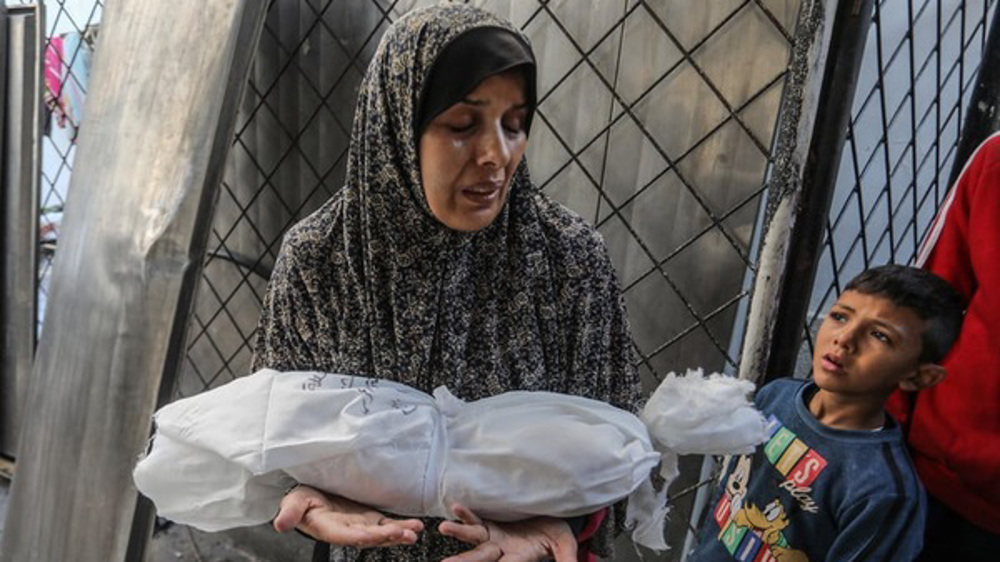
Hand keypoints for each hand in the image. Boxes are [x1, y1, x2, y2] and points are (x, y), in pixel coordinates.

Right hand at [273, 485, 423, 546]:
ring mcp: (361, 525)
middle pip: (369, 537)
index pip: (345, 535)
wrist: (312, 495)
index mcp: (329, 528)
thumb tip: (280, 524)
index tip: (372, 535)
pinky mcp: (371, 517)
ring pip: (382, 533)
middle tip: (403, 533)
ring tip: (415, 531)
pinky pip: (388, 524)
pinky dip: (402, 525)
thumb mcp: (293, 502)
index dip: (358, 536)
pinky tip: (416, 526)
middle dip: (386, 536)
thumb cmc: (302, 499)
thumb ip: (291, 513)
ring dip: (399, 533)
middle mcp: (348, 530)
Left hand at [438, 503, 576, 561]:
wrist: (549, 517)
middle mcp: (502, 550)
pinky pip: (476, 518)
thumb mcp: (565, 544)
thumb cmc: (557, 532)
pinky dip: (466, 514)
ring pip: (473, 536)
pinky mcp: (490, 522)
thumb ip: (566, 557)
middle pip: (481, 557)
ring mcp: (493, 536)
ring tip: (443, 527)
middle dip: (464, 561)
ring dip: (458, 532)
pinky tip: (456, 507)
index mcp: (519, 558)